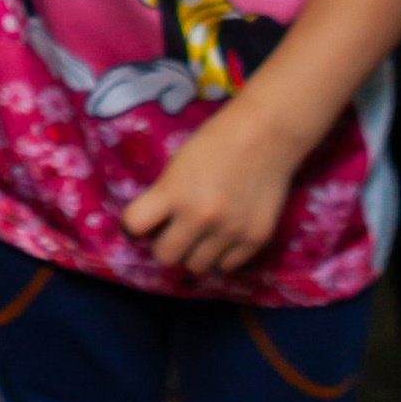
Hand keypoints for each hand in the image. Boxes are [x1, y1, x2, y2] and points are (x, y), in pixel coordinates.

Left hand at [121, 107, 305, 278]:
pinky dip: (223, 255)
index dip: (133, 226)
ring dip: (195, 253)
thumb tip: (154, 229)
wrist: (267, 133)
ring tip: (204, 234)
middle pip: (166, 257)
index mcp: (174, 192)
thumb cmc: (216, 142)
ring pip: (197, 267)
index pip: (134, 226)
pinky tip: (226, 235)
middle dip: (166, 246)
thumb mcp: (178, 165)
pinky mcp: (256, 239)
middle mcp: (200, 216)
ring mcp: (230, 231)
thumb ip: (165, 197)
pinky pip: (228, 266)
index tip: (141, 225)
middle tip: (175, 232)